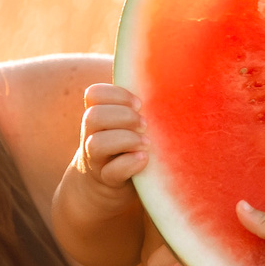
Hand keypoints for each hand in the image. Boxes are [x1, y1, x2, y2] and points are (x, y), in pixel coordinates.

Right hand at [54, 85, 151, 265]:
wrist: (105, 186)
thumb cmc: (126, 146)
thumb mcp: (124, 124)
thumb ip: (134, 107)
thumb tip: (173, 79)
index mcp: (97, 116)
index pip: (94, 94)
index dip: (115, 94)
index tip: (139, 103)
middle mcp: (91, 135)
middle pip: (93, 117)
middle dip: (123, 117)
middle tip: (145, 124)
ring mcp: (96, 160)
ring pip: (96, 144)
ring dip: (125, 139)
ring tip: (146, 143)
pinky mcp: (107, 181)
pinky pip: (112, 172)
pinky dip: (129, 163)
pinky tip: (145, 159)